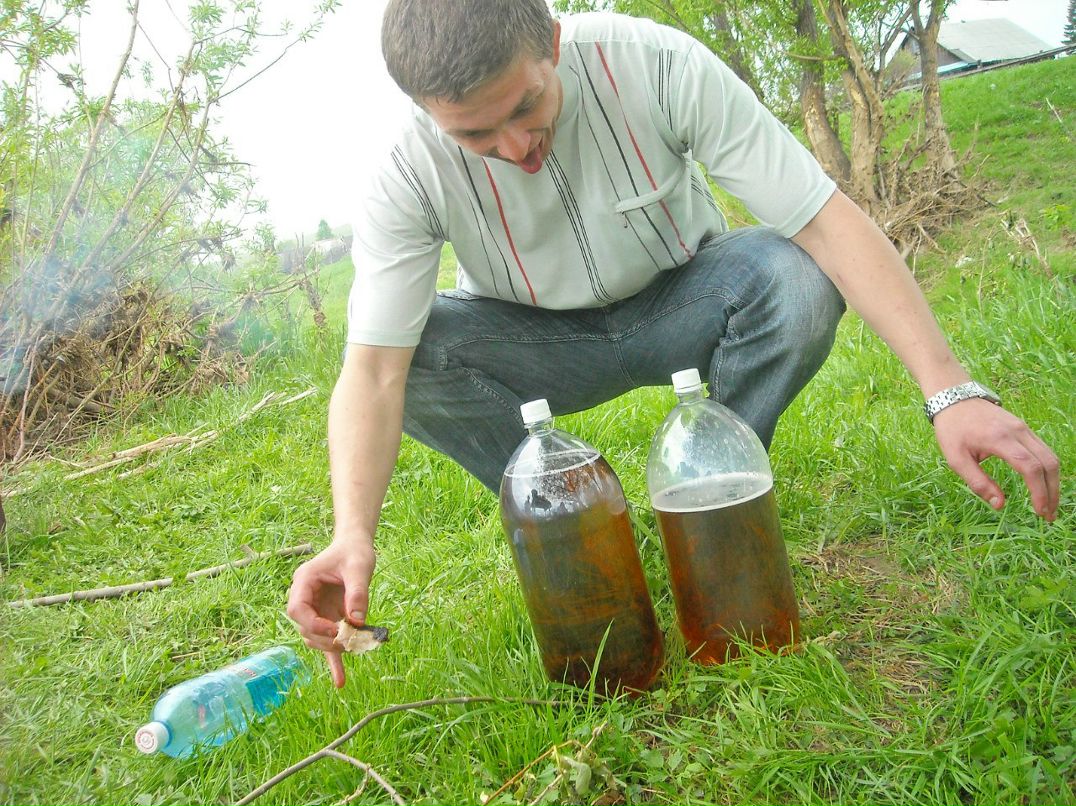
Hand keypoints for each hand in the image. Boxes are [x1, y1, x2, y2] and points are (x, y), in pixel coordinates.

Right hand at [287, 538, 375, 687]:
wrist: (355, 547)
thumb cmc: (354, 552)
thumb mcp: (359, 567)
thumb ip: (358, 591)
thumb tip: (357, 620)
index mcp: (304, 581)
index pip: (297, 610)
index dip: (313, 623)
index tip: (336, 628)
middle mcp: (305, 597)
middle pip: (306, 628)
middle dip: (326, 639)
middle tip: (350, 641)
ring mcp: (316, 610)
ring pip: (316, 638)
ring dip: (332, 648)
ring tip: (354, 649)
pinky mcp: (328, 619)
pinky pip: (327, 643)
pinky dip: (334, 661)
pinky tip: (341, 681)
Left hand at [933, 398, 1058, 520]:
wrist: (954, 399)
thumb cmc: (952, 429)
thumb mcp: (955, 458)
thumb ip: (977, 482)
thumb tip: (999, 505)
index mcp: (999, 439)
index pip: (1030, 467)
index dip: (1039, 491)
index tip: (1040, 511)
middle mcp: (1018, 431)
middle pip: (1047, 463)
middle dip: (1052, 491)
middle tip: (1048, 515)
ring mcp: (1024, 427)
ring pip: (1050, 456)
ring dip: (1053, 482)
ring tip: (1048, 505)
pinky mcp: (1024, 428)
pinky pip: (1043, 450)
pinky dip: (1047, 469)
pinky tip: (1043, 485)